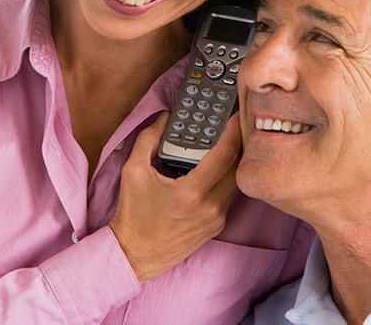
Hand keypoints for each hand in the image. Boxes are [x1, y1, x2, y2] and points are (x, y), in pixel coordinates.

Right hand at [108, 111, 240, 282]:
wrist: (134, 254)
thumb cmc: (133, 215)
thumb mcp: (133, 171)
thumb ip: (148, 139)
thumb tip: (163, 118)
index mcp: (192, 192)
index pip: (225, 154)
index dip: (234, 131)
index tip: (237, 116)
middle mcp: (210, 207)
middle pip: (237, 167)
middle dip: (237, 144)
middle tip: (233, 127)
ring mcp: (216, 219)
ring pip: (234, 183)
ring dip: (231, 164)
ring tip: (223, 146)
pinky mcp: (216, 228)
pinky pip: (228, 198)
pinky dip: (223, 182)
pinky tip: (213, 173)